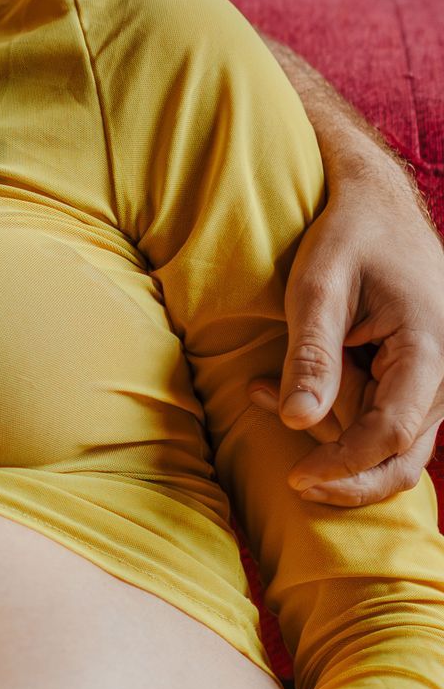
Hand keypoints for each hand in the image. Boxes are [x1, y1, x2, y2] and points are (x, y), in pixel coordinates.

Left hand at [260, 159, 443, 503]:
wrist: (379, 207)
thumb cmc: (349, 236)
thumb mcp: (318, 286)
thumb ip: (312, 355)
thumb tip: (296, 421)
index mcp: (432, 347)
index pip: (393, 431)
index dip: (345, 463)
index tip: (297, 479)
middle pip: (403, 454)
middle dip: (346, 474)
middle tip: (292, 481)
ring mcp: (435, 380)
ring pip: (396, 446)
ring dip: (333, 441)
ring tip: (262, 394)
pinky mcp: (416, 380)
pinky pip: (384, 420)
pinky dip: (337, 418)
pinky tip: (278, 390)